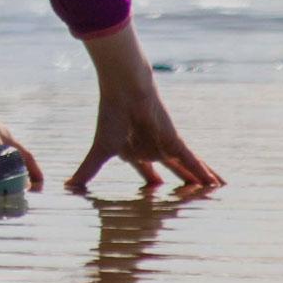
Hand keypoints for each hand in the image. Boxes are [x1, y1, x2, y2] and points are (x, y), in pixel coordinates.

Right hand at [68, 24, 222, 193]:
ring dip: (200, 177)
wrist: (123, 89)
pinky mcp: (175, 140)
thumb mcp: (100, 151)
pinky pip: (192, 159)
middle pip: (172, 168)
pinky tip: (215, 182)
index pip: (144, 169)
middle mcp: (152, 147)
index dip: (150, 179)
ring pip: (187, 165)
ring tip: (216, 189)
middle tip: (194, 194)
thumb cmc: (111, 116)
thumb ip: (87, 171)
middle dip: (182, 180)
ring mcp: (166, 144)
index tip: (154, 189)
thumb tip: (65, 188)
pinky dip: (202, 170)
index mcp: (133, 149)